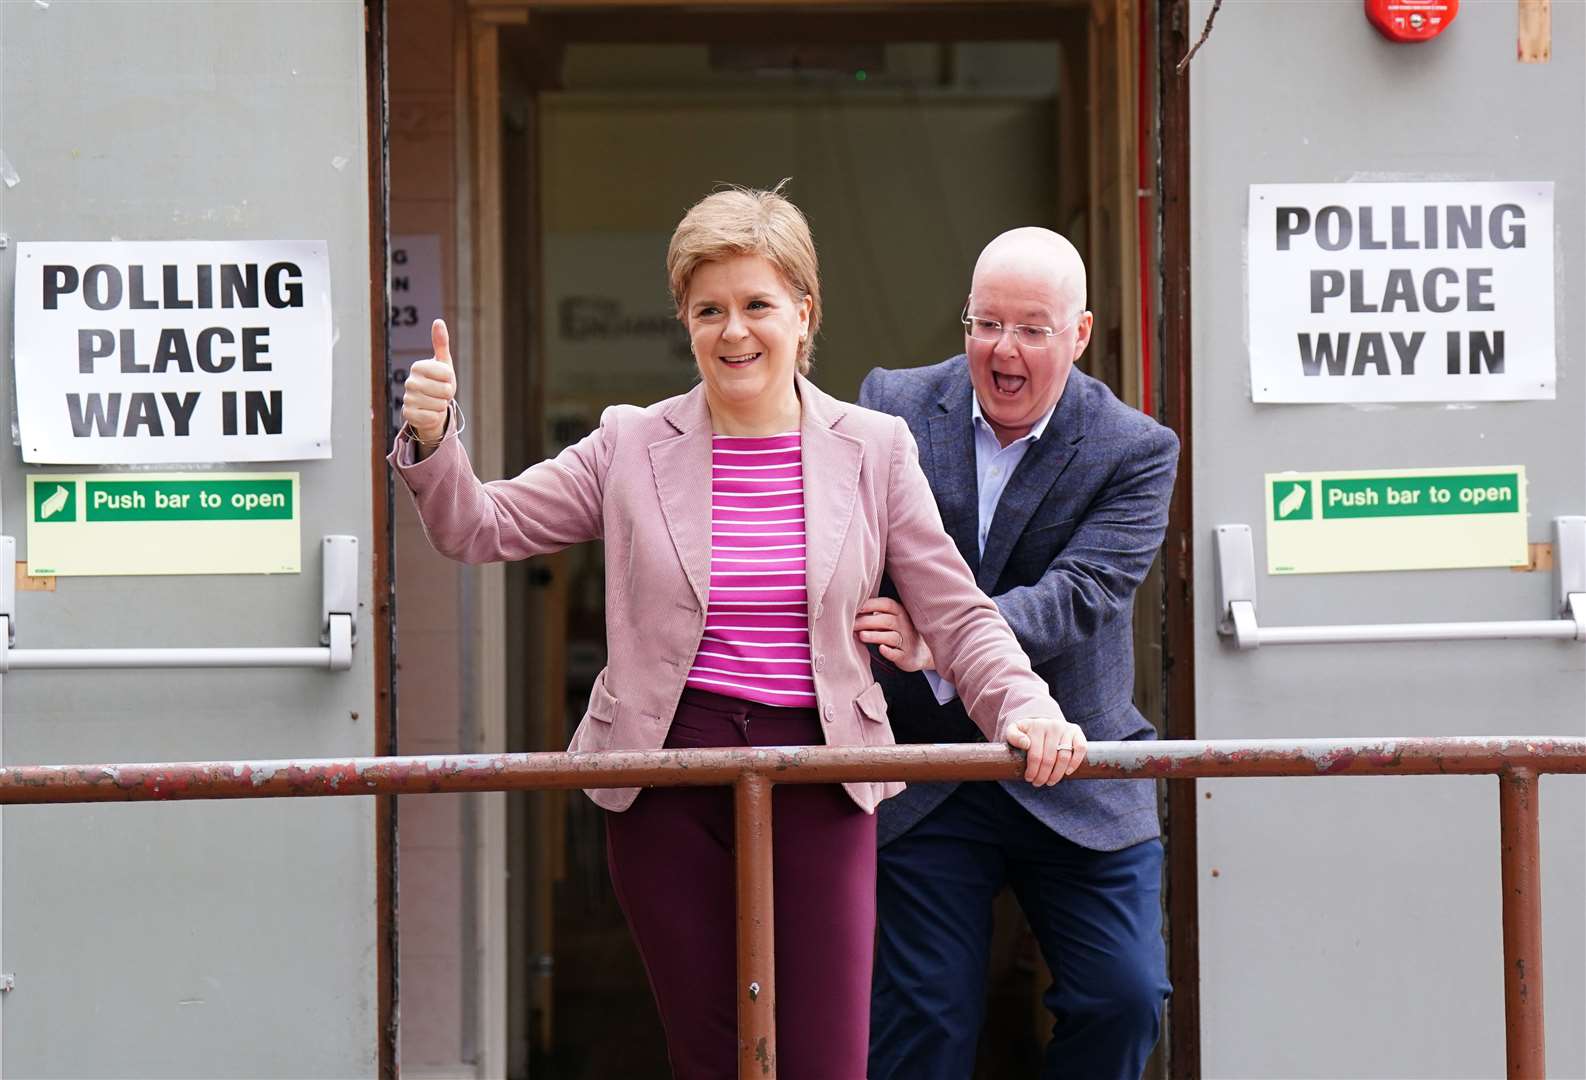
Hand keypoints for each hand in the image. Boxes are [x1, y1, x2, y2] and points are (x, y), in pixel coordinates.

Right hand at [401, 319, 456, 443]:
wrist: (431, 406)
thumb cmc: (439, 383)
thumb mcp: (444, 363)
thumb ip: (441, 343)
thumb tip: (438, 321)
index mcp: (418, 367)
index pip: (447, 374)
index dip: (450, 379)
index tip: (444, 380)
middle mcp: (409, 381)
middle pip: (445, 391)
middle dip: (447, 395)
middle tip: (440, 394)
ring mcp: (407, 399)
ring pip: (440, 405)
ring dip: (441, 406)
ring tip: (434, 402)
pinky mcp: (408, 415)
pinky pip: (432, 417)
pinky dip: (435, 417)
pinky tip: (429, 412)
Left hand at [854, 597, 933, 671]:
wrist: (920, 652)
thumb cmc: (898, 632)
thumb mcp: (890, 619)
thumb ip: (874, 615)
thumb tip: (851, 612)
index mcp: (899, 612)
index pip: (886, 604)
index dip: (871, 604)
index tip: (856, 607)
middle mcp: (904, 624)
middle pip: (885, 620)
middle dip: (867, 621)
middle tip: (851, 624)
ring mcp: (906, 640)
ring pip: (891, 637)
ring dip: (875, 636)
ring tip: (861, 635)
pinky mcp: (905, 655)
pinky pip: (897, 653)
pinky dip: (889, 652)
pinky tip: (881, 649)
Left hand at [1004, 715, 1086, 786]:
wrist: (1043, 722)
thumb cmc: (1028, 731)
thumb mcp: (1015, 730)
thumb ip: (1013, 736)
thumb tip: (1025, 744)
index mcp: (1037, 726)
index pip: (1035, 755)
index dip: (1032, 770)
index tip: (1029, 779)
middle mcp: (1053, 726)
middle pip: (1049, 759)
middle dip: (1043, 775)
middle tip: (1038, 783)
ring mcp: (1066, 728)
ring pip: (1064, 757)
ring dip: (1057, 774)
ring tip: (1050, 781)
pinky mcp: (1077, 731)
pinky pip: (1080, 749)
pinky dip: (1075, 763)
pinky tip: (1067, 772)